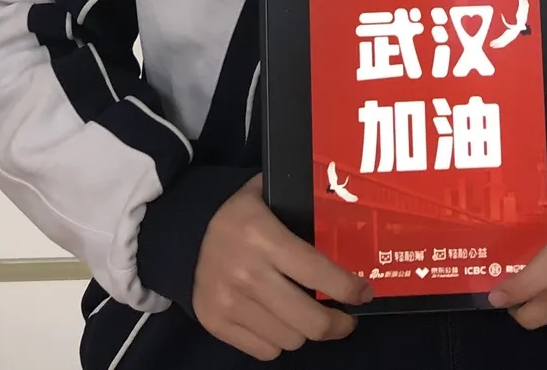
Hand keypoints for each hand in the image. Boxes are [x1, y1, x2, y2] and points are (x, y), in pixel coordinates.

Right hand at [192, 175, 372, 359]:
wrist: (182, 232)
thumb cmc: (237, 212)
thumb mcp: (268, 196)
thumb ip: (301, 208)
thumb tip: (348, 220)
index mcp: (264, 237)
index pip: (317, 272)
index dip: (348, 289)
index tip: (364, 292)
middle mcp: (248, 273)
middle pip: (309, 320)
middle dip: (337, 323)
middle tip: (347, 317)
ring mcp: (230, 303)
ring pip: (290, 340)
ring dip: (305, 331)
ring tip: (309, 315)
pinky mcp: (216, 324)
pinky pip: (264, 351)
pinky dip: (278, 341)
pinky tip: (280, 321)